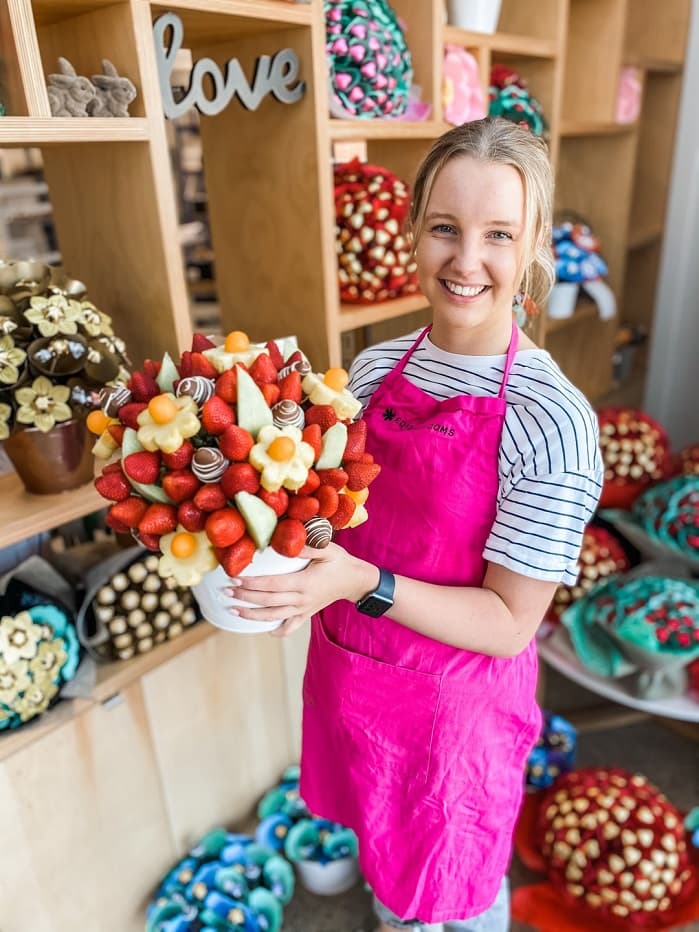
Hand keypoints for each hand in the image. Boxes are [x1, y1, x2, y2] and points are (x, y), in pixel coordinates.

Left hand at [221, 543, 377, 637]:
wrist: (357, 581)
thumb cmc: (341, 562)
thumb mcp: (328, 549)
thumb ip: (307, 546)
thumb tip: (286, 541)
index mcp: (305, 582)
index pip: (272, 584)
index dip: (252, 583)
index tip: (235, 578)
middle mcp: (302, 599)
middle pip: (268, 601)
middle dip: (245, 597)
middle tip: (225, 591)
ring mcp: (304, 609)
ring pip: (274, 616)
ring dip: (252, 615)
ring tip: (233, 610)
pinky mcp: (307, 614)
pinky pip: (290, 627)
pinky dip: (277, 631)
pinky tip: (265, 631)